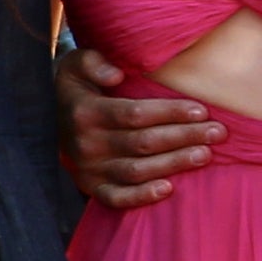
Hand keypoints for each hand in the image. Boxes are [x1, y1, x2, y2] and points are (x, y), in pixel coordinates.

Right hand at [61, 40, 215, 210]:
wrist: (44, 119)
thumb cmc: (74, 86)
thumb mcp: (76, 64)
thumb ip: (93, 62)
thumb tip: (115, 75)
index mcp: (85, 112)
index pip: (135, 114)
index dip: (170, 113)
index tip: (201, 110)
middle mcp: (85, 144)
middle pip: (143, 143)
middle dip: (184, 137)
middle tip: (217, 132)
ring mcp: (87, 169)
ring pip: (137, 171)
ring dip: (174, 164)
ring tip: (205, 155)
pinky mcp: (90, 187)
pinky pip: (116, 198)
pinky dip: (141, 197)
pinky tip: (169, 189)